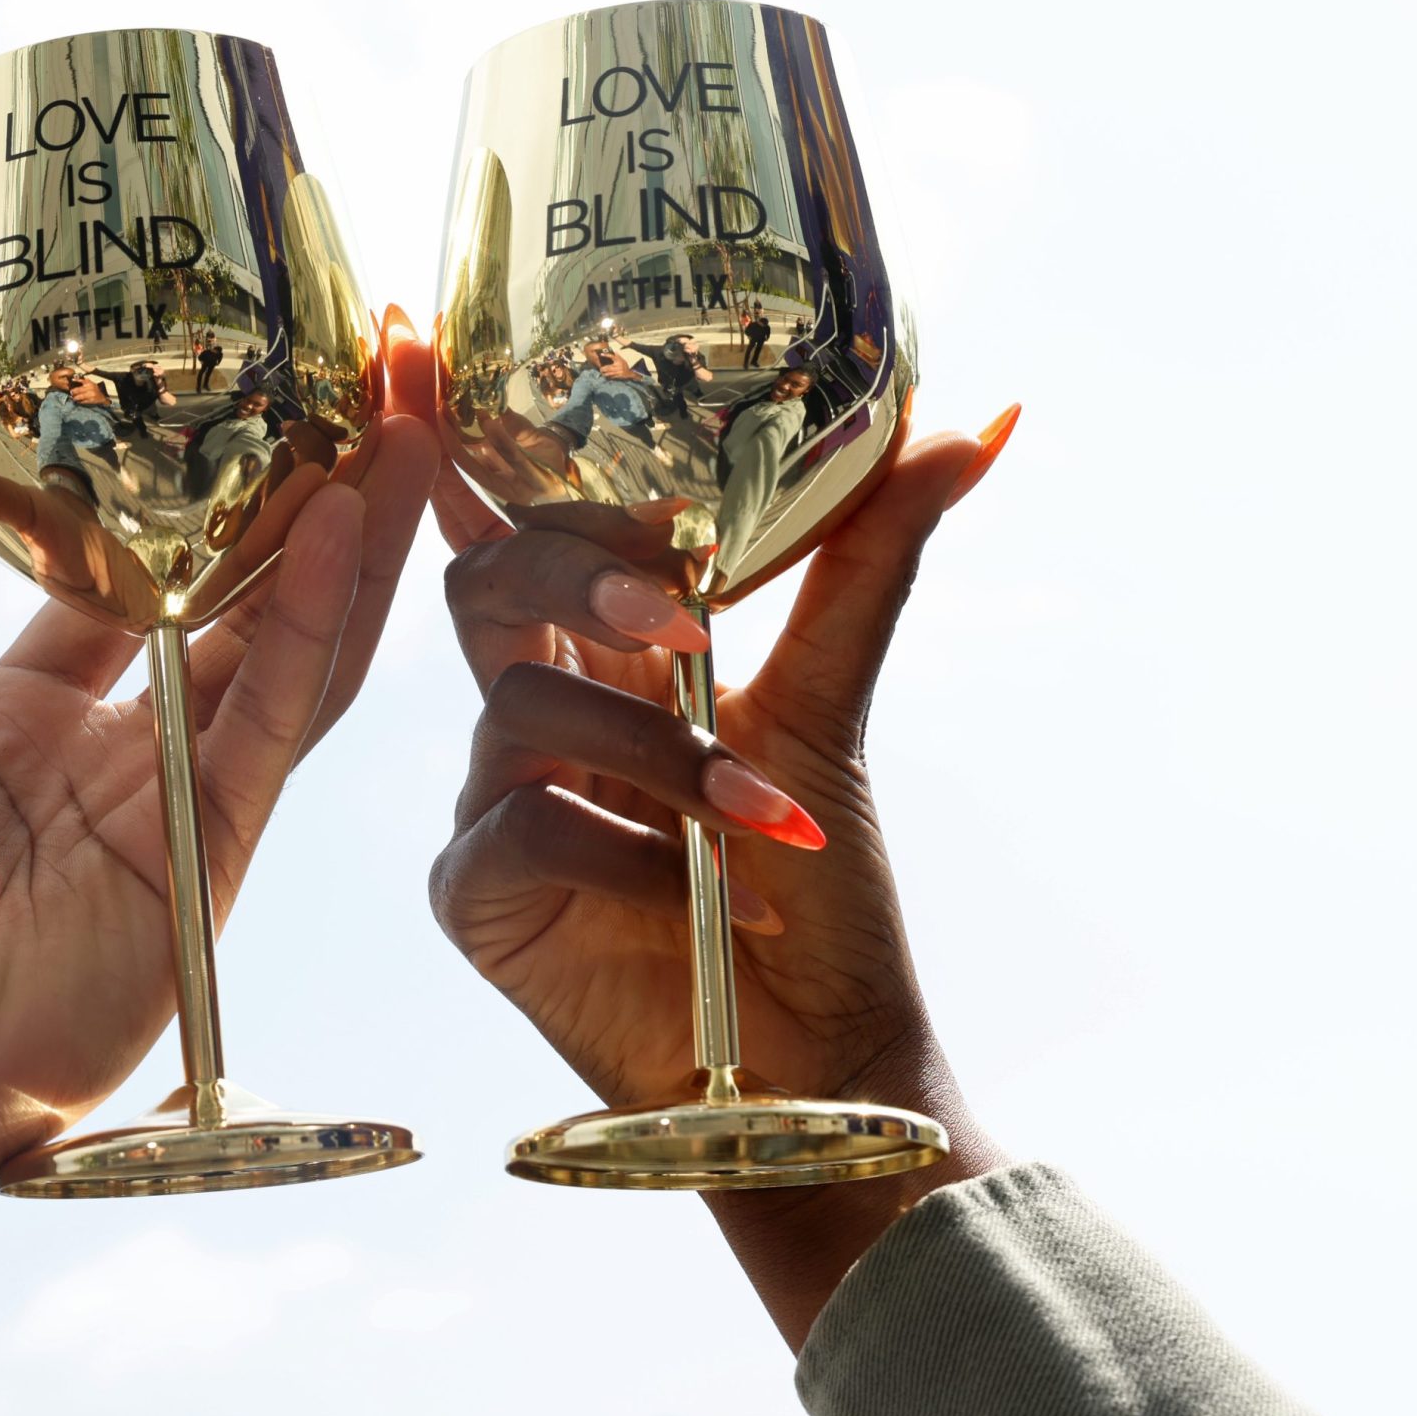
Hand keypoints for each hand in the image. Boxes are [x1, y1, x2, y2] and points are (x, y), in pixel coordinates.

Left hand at [0, 326, 435, 1315]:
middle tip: (372, 375)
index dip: (194, 483)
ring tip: (403, 421)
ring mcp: (181, 807)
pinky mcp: (215, 863)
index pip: (134, 571)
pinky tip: (344, 529)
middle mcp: (120, 751)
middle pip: (240, 598)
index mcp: (28, 708)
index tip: (242, 380)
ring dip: (349, 542)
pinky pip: (278, 728)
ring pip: (289, 649)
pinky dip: (313, 629)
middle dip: (308, 493)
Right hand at [424, 405, 1020, 1346]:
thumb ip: (871, 554)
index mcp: (602, 650)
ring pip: (515, 702)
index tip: (429, 358)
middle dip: (573, 576)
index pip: (517, 521)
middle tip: (683, 620)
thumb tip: (987, 417)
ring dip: (652, 751)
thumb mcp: (834, 703)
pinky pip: (513, 820)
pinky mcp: (477, 892)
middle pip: (486, 580)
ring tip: (755, 819)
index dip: (469, 449)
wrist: (821, 1057)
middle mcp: (536, 708)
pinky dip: (618, 845)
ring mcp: (494, 797)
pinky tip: (691, 897)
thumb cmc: (819, 892)